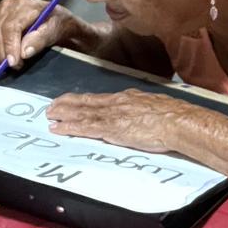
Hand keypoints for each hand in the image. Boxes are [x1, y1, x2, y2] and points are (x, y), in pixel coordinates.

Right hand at [0, 0, 76, 69]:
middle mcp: (8, 5)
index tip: (14, 63)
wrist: (55, 21)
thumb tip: (23, 52)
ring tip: (11, 62)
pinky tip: (4, 55)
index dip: (10, 47)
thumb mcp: (54, 31)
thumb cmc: (57, 24)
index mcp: (25, 5)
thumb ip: (40, 40)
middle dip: (3, 54)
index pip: (11, 28)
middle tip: (15, 66)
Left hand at [47, 90, 179, 153]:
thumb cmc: (174, 117)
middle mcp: (117, 103)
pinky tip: (58, 128)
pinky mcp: (112, 129)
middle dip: (68, 104)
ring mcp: (113, 115)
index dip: (84, 100)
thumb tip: (142, 114)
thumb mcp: (157, 107)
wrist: (178, 122)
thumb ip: (144, 110)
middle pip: (87, 102)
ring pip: (82, 113)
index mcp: (128, 98)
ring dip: (63, 114)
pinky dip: (69, 127)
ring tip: (49, 116)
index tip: (72, 101)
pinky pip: (85, 127)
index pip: (101, 99)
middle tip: (51, 106)